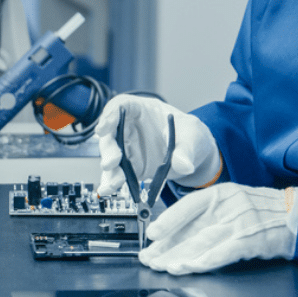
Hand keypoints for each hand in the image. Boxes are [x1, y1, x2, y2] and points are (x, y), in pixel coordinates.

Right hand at [95, 94, 220, 196]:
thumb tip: (183, 164)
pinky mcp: (131, 166)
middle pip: (111, 133)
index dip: (109, 116)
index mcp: (143, 110)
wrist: (194, 154)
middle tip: (112, 162)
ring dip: (110, 169)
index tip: (103, 129)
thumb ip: (187, 148)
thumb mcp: (193, 135)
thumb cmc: (189, 134)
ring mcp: (129, 147)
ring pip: (111, 156)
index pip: (121, 107)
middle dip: (109, 148)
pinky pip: (118, 173)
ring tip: (114, 183)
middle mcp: (131, 127)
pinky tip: (109, 189)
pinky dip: (112, 182)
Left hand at [138, 182, 297, 274]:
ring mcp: (239, 222)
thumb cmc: (264, 210)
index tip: (151, 234)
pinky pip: (224, 251)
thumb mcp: (234, 203)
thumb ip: (211, 215)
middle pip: (191, 228)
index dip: (168, 220)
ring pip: (203, 240)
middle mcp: (227, 205)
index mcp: (221, 194)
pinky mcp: (251, 239)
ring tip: (164, 266)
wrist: (297, 214)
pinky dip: (205, 260)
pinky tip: (191, 267)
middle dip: (168, 246)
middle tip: (149, 258)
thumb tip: (180, 233)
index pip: (188, 206)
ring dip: (181, 256)